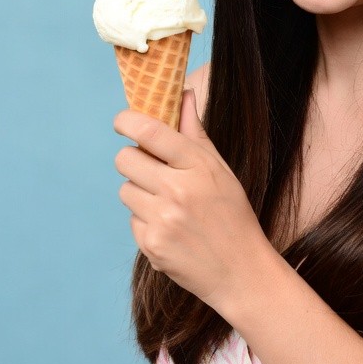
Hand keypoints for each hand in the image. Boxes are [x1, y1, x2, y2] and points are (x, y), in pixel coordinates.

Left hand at [114, 91, 271, 311]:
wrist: (240, 269)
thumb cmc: (232, 212)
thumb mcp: (220, 168)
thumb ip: (195, 132)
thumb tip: (183, 94)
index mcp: (198, 165)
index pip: (150, 132)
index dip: (128, 121)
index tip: (122, 120)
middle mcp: (177, 190)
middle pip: (125, 159)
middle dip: (133, 159)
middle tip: (150, 167)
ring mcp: (161, 219)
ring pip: (125, 190)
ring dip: (139, 191)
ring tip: (167, 202)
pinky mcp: (150, 245)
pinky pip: (131, 219)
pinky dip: (145, 219)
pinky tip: (170, 226)